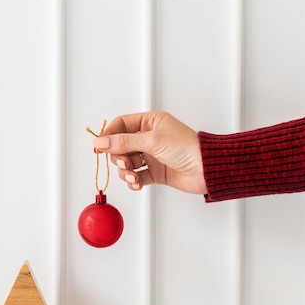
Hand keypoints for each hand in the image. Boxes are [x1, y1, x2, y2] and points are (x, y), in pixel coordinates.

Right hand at [92, 111, 206, 194]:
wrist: (206, 169)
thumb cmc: (186, 148)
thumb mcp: (151, 141)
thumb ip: (123, 142)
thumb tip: (100, 142)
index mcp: (150, 122)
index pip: (121, 124)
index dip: (108, 135)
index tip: (98, 147)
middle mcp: (150, 137)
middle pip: (121, 146)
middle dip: (118, 156)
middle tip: (123, 163)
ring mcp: (152, 155)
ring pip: (127, 162)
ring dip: (126, 171)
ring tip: (133, 176)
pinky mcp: (156, 172)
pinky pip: (137, 176)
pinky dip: (134, 181)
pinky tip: (138, 183)